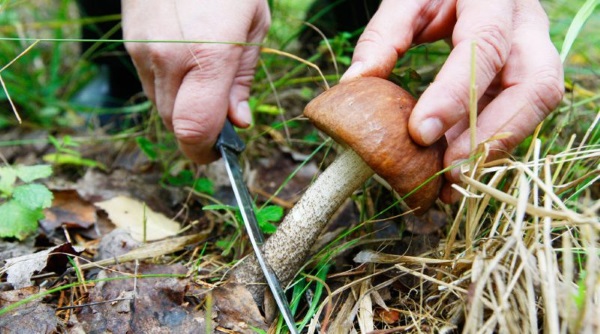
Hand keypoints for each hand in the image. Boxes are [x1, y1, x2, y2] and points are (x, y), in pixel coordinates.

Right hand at [122, 0, 269, 163]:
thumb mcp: (253, 26)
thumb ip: (241, 80)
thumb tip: (237, 123)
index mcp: (208, 56)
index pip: (193, 129)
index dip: (203, 152)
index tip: (216, 154)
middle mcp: (169, 58)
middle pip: (174, 124)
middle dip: (197, 131)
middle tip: (219, 119)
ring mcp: (144, 50)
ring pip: (159, 106)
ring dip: (182, 108)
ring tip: (204, 81)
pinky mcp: (131, 42)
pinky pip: (149, 83)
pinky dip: (168, 87)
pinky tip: (185, 63)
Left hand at [341, 0, 563, 202]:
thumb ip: (384, 34)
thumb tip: (355, 82)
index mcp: (494, 0)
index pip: (485, 48)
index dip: (456, 94)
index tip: (420, 133)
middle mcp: (527, 28)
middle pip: (535, 86)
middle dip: (494, 134)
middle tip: (451, 170)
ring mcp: (534, 55)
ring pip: (535, 108)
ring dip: (495, 150)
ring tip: (453, 184)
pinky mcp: (526, 79)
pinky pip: (517, 116)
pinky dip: (488, 147)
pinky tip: (457, 170)